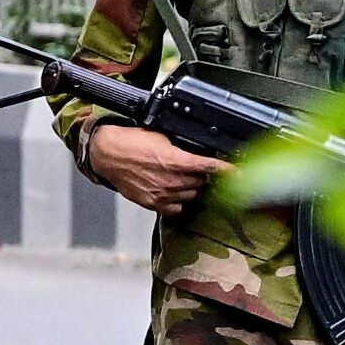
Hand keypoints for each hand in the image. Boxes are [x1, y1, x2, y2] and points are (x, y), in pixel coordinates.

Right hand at [82, 123, 223, 215]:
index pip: (210, 167)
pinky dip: (178, 200)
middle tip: (191, 168)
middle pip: (202, 182)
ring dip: (190, 187)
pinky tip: (172, 190)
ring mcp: (164, 194)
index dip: (228, 170)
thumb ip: (182, 147)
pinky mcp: (154, 204)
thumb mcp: (160, 136)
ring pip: (192, 195)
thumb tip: (199, 151)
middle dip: (201, 175)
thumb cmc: (130, 142)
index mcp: (176, 160)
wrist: (106, 153)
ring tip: (178, 177)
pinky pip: (177, 207)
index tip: (238, 174)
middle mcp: (172, 180)